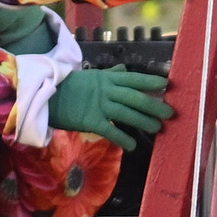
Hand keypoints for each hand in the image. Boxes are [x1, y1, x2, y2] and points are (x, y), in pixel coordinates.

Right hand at [47, 68, 176, 150]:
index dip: (150, 81)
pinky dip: (122, 138)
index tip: (167, 84)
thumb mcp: (91, 77)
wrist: (45, 95)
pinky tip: (132, 145)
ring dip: (144, 121)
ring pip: (127, 113)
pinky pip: (110, 131)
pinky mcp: (90, 120)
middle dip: (154, 104)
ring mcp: (99, 105)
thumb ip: (110, 75)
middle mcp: (106, 90)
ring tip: (158, 128)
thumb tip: (124, 70)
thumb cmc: (69, 87)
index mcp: (106, 78)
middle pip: (135, 97)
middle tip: (170, 112)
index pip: (133, 78)